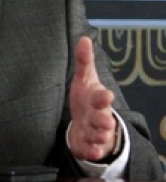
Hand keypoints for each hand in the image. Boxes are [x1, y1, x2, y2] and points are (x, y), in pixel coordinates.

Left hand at [68, 36, 117, 161]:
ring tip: (98, 135)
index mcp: (97, 99)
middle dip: (104, 120)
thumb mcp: (84, 78)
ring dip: (98, 136)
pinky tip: (92, 152)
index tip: (107, 94)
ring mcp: (94, 132)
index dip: (103, 96)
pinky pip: (91, 150)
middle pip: (103, 118)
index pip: (101, 97)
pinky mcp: (88, 145)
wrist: (87, 123)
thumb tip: (84, 38)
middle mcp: (98, 116)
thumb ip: (84, 60)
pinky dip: (92, 151)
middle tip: (105, 121)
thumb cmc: (87, 98)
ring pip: (98, 135)